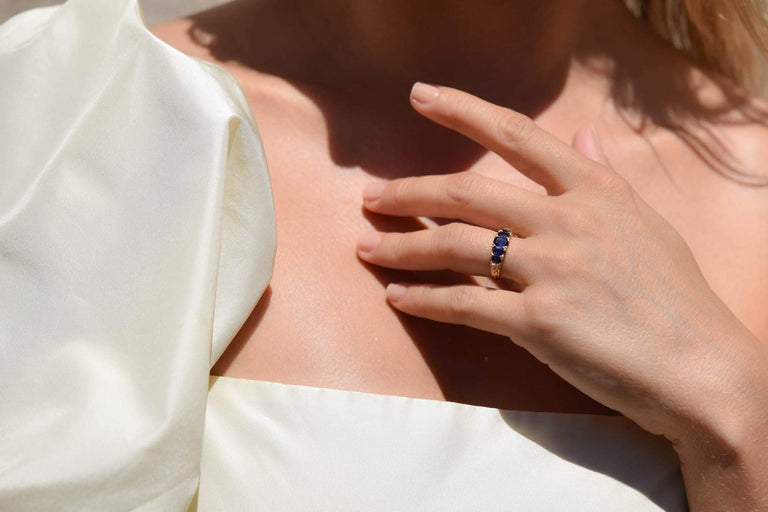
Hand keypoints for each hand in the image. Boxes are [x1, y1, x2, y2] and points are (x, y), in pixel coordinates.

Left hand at [356, 83, 767, 449]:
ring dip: (402, 245)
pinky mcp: (539, 321)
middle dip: (409, 191)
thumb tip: (582, 134)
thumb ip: (605, 176)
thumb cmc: (675, 296)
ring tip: (366, 246)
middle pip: (467, 192)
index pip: (518, 135)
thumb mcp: (645, 222)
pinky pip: (463, 304)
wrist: (701, 366)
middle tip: (370, 196)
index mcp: (593, 189)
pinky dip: (423, 299)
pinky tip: (396, 296)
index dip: (464, 110)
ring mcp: (552, 269)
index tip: (421, 96)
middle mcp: (567, 219)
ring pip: (454, 245)